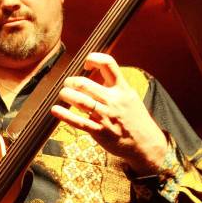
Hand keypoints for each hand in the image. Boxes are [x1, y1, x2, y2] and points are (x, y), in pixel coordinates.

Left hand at [51, 52, 167, 175]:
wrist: (146, 143)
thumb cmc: (135, 119)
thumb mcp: (130, 97)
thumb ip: (115, 86)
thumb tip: (97, 73)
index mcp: (123, 88)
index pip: (108, 63)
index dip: (94, 58)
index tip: (87, 64)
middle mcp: (114, 100)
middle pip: (85, 84)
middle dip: (71, 82)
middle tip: (68, 84)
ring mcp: (106, 116)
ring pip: (80, 101)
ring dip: (66, 95)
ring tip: (63, 94)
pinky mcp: (99, 131)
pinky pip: (79, 122)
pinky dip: (64, 115)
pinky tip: (55, 110)